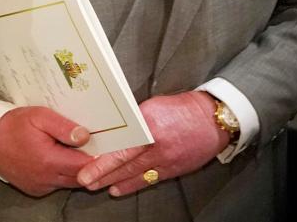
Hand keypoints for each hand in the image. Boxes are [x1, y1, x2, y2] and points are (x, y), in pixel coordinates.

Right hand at [0, 106, 93, 196]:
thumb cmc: (13, 125)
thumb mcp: (39, 116)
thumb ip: (63, 127)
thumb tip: (85, 136)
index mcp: (49, 160)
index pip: (85, 166)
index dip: (98, 157)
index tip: (106, 146)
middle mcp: (46, 179)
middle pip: (81, 178)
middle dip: (90, 165)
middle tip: (96, 148)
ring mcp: (40, 186)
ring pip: (70, 183)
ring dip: (76, 170)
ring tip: (78, 152)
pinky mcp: (34, 190)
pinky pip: (56, 185)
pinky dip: (62, 175)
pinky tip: (59, 159)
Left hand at [76, 91, 228, 196]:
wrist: (212, 120)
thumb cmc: (182, 109)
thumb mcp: (153, 106)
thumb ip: (136, 120)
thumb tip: (117, 129)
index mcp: (149, 124)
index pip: (122, 145)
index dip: (104, 158)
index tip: (87, 162)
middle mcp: (156, 144)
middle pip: (124, 162)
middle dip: (102, 173)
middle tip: (84, 180)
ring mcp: (165, 159)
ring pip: (134, 173)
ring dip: (113, 180)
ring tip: (96, 186)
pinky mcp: (173, 169)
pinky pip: (149, 180)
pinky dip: (132, 185)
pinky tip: (118, 189)